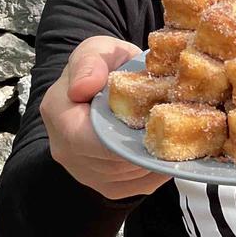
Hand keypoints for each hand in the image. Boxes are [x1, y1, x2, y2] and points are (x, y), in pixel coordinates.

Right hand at [41, 35, 171, 199]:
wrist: (107, 83)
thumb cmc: (105, 65)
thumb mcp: (99, 50)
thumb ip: (90, 63)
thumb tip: (83, 88)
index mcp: (59, 113)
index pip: (84, 138)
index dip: (119, 137)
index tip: (152, 125)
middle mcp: (65, 149)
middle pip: (112, 162)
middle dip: (146, 147)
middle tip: (176, 128)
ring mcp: (85, 172)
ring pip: (129, 176)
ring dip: (155, 159)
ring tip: (175, 135)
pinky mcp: (107, 185)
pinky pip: (138, 185)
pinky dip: (158, 169)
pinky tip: (168, 149)